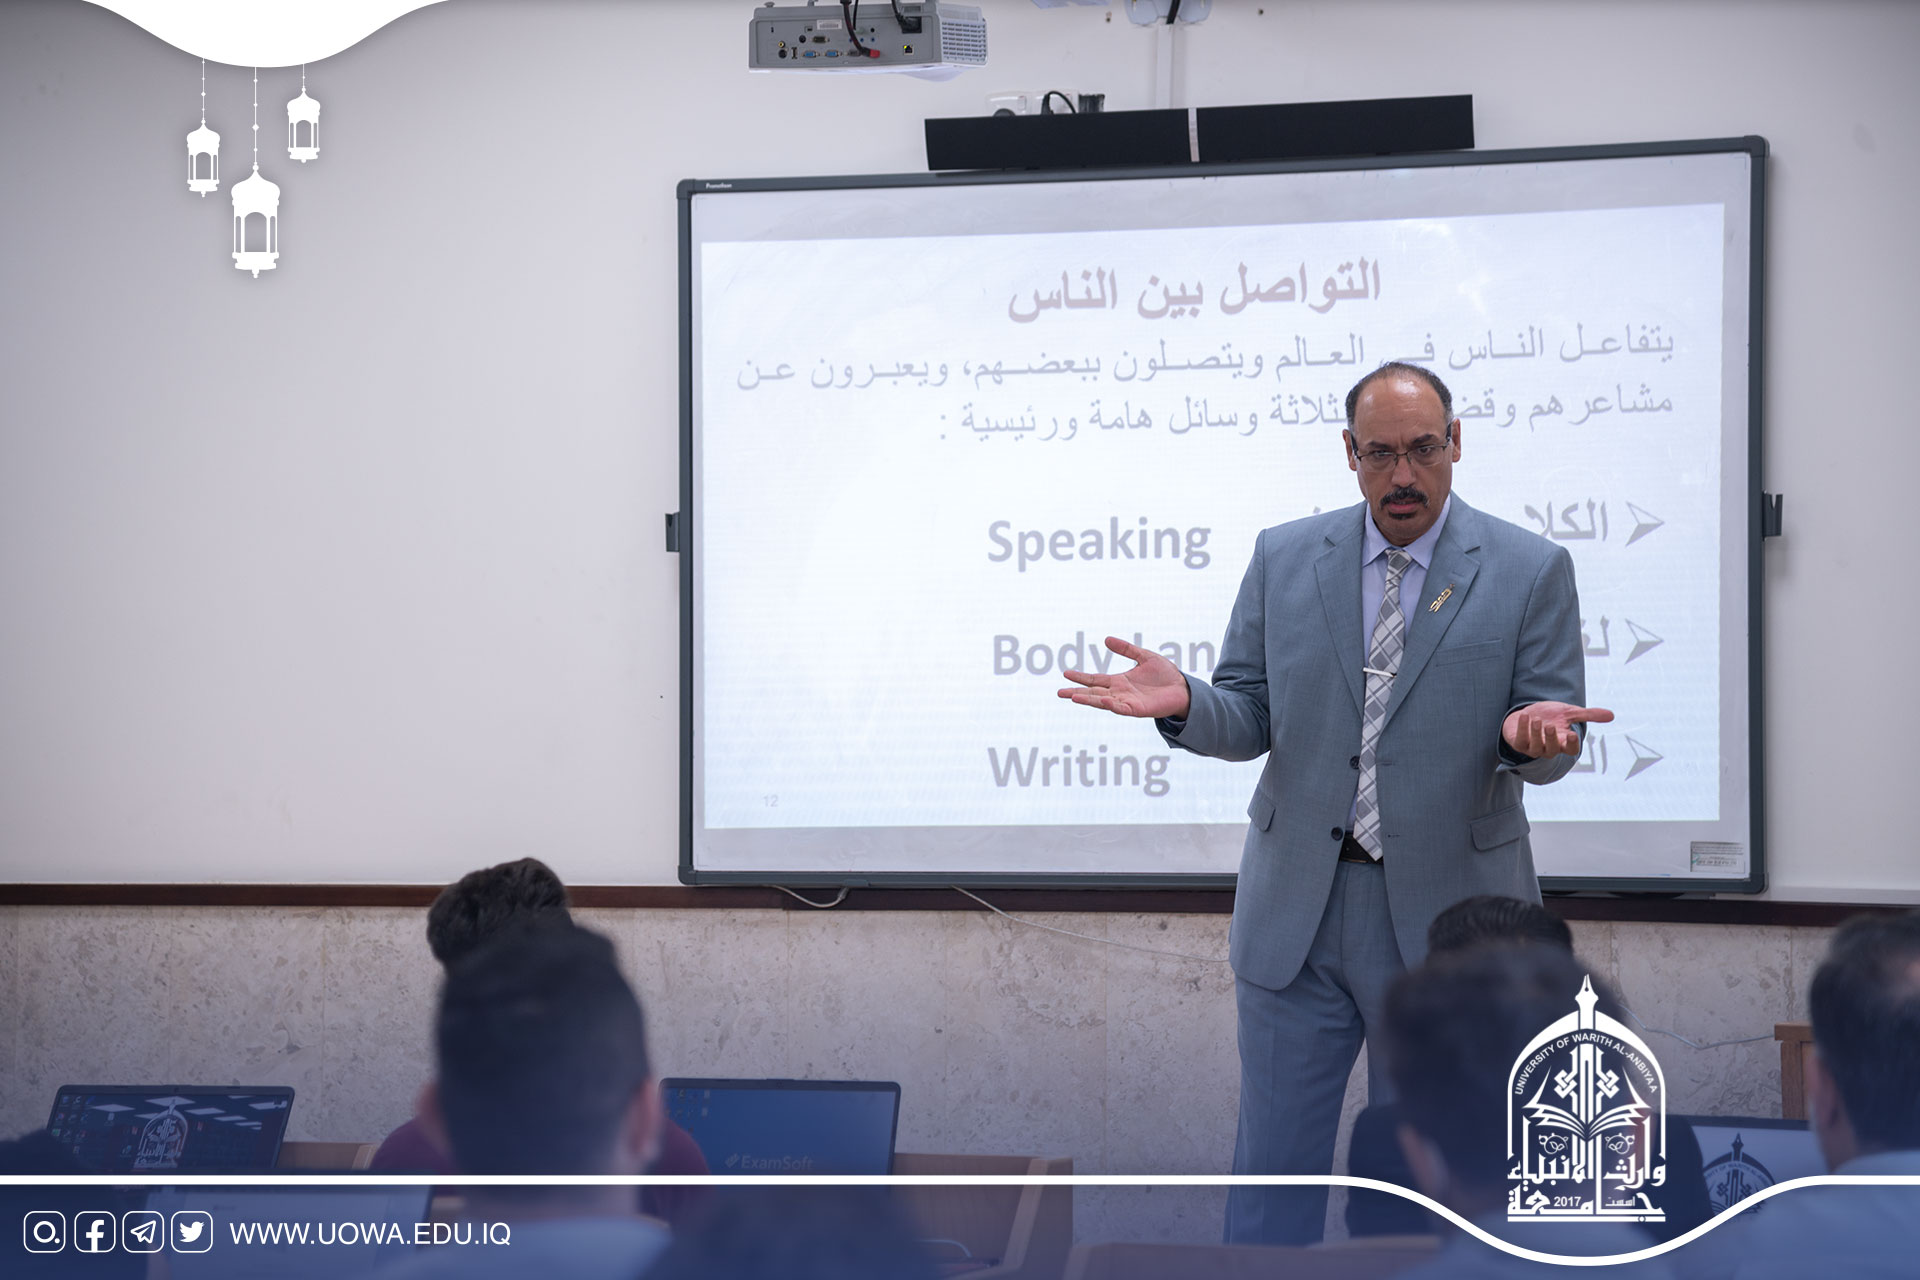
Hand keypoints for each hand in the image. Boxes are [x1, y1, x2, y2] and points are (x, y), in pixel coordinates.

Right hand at [1057, 636, 1191, 719]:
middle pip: (1093, 693)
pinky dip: (1111, 705)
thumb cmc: (1165, 675)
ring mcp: (1127, 702)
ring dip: (1088, 700)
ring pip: (1103, 702)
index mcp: (1119, 681)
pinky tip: (1102, 700)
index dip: (1081, 678)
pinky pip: (1121, 708)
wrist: (1183, 689)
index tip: (1066, 674)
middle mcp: (1119, 693)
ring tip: (1073, 698)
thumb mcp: (1144, 657)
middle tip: (1059, 692)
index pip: (1095, 680)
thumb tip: (1106, 639)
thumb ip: (1126, 649)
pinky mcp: (1138, 710)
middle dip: (1076, 693)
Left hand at [1503, 702, 1614, 757]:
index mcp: (1563, 742)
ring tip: (1536, 719)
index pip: (1570, 750)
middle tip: (1551, 726)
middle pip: (1552, 750)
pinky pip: (1520, 741)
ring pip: (1535, 747)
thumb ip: (1588, 715)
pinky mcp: (1519, 743)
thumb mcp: (1569, 713)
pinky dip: (1522, 729)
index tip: (1573, 733)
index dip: (1572, 744)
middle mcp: (1548, 748)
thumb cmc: (1550, 716)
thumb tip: (1612, 715)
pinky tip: (1525, 716)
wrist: (1528, 715)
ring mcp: (1533, 748)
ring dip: (1535, 733)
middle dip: (1551, 739)